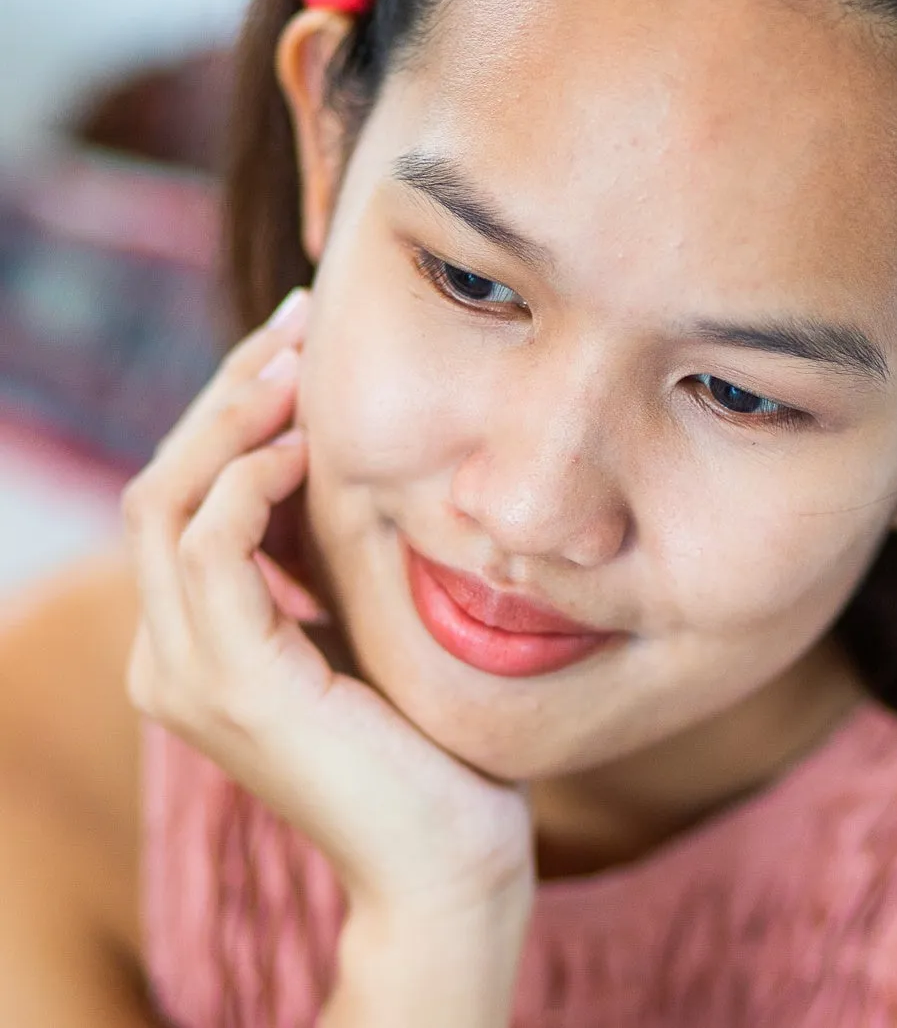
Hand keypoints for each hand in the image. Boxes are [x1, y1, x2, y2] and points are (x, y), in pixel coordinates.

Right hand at [121, 287, 534, 925]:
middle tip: (301, 322)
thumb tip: (328, 442)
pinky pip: (209, 553)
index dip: (235, 406)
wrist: (449, 858)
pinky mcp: (233, 689)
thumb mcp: (361, 614)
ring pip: (169, 503)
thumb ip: (322, 549)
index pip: (185, 491)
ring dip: (233, 418)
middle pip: (164, 482)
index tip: (301, 337)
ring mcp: (189, 676)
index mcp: (199, 638)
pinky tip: (305, 448)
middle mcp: (169, 655)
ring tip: (302, 362)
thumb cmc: (426, 735)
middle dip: (231, 392)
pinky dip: (246, 485)